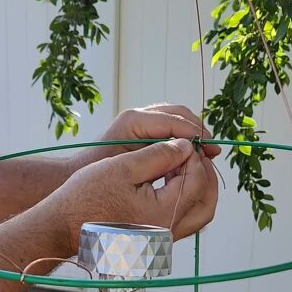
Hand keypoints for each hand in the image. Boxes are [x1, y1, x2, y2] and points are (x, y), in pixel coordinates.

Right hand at [40, 138, 217, 255]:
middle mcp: (168, 231)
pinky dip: (184, 198)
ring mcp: (162, 239)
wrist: (62, 225)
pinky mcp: (154, 240)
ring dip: (197, 187)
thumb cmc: (87, 196)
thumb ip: (159, 154)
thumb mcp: (124, 166)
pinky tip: (169, 180)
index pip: (196, 179)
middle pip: (206, 202)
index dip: (193, 155)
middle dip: (205, 174)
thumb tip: (185, 145)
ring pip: (197, 213)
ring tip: (182, 164)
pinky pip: (183, 219)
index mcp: (164, 213)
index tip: (182, 140)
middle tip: (193, 153)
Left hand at [69, 104, 221, 171]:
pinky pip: (171, 127)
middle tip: (213, 151)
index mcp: (133, 120)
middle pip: (179, 113)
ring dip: (193, 134)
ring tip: (206, 154)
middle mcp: (138, 116)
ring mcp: (141, 121)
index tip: (210, 150)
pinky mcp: (144, 130)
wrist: (79, 177)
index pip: (173, 119)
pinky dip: (184, 138)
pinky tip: (192, 157)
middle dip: (197, 130)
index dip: (194, 134)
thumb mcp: (130, 166)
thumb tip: (188, 152)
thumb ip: (158, 157)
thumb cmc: (99, 175)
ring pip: (177, 118)